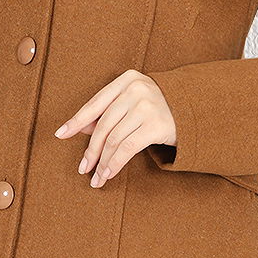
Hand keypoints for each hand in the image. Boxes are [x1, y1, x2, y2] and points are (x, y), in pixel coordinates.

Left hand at [54, 69, 176, 187]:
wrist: (196, 109)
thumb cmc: (159, 106)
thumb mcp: (133, 102)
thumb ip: (109, 111)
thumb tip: (78, 128)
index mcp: (126, 80)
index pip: (95, 103)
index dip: (76, 120)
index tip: (61, 134)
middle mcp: (135, 90)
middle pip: (103, 125)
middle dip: (91, 150)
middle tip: (83, 168)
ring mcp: (146, 106)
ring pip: (113, 139)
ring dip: (102, 162)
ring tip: (96, 177)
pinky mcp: (156, 125)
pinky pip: (127, 148)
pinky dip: (115, 163)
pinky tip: (109, 173)